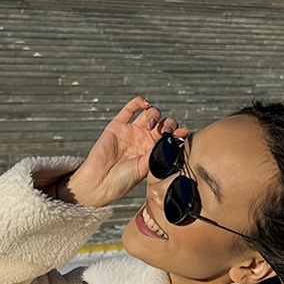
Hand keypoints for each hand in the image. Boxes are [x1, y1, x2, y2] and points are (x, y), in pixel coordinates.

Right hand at [64, 97, 187, 208]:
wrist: (100, 182)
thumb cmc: (123, 180)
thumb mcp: (147, 169)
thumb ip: (158, 154)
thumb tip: (174, 141)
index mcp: (155, 151)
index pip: (171, 136)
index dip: (178, 132)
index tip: (182, 133)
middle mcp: (145, 139)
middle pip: (164, 123)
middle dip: (168, 124)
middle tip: (166, 132)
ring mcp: (132, 131)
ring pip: (150, 113)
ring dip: (155, 114)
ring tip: (151, 125)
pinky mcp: (118, 125)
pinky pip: (130, 109)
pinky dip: (139, 102)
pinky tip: (145, 103)